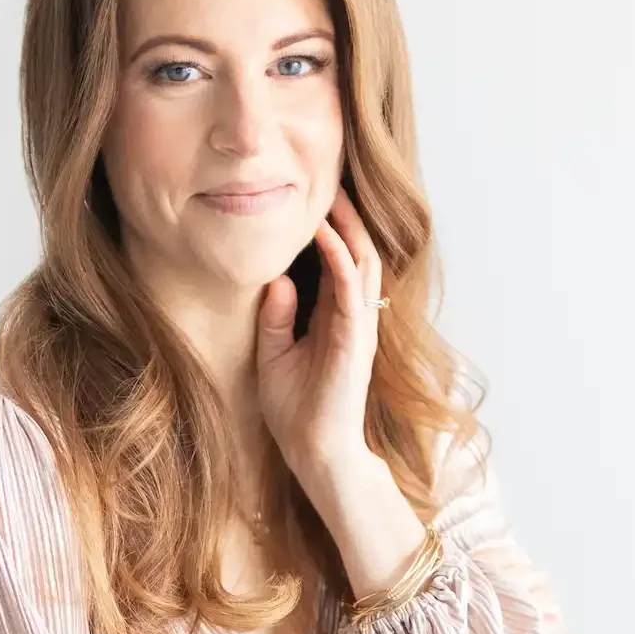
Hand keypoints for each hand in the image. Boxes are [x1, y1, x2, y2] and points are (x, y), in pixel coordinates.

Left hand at [254, 184, 384, 500]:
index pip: (338, 262)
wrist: (315, 453)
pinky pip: (352, 289)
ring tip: (331, 193)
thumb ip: (276, 317)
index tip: (311, 197)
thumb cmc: (296, 410)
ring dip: (348, 227)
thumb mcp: (273, 354)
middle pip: (356, 252)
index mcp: (336, 318)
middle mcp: (354, 316)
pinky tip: (325, 233)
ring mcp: (359, 326)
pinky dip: (339, 258)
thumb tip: (275, 279)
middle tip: (327, 179)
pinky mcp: (355, 339)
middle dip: (346, 216)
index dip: (330, 228)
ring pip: (361, 262)